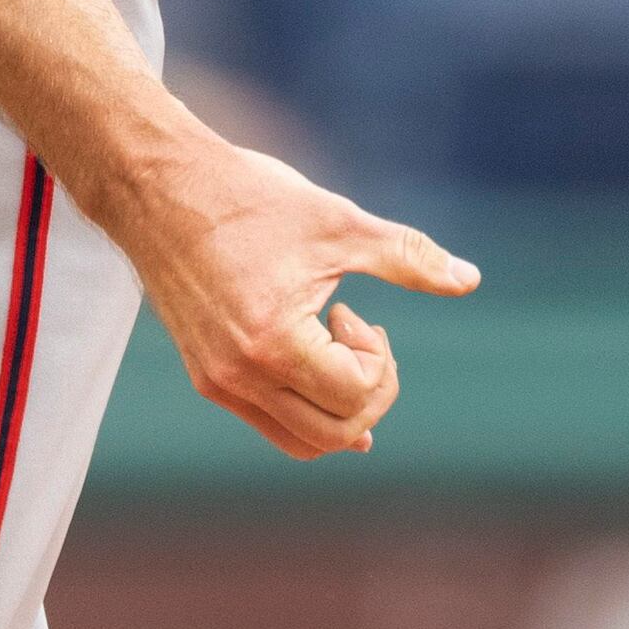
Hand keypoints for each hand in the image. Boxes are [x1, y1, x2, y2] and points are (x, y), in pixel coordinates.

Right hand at [100, 137, 474, 459]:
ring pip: (302, 441)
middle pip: (335, 433)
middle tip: (362, 334)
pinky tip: (322, 366)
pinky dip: (306, 408)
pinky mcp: (206, 375)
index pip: (355, 396)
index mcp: (272, 342)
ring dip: (339, 408)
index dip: (380, 360)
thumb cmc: (249, 198)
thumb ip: (407, 255)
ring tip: (338, 348)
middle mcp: (239, 376)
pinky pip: (269, 422)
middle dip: (371, 391)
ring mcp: (218, 382)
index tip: (356, 309)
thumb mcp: (338, 223)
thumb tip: (471, 279)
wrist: (157, 188)